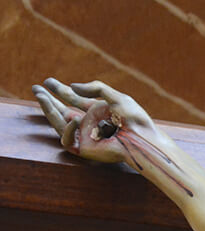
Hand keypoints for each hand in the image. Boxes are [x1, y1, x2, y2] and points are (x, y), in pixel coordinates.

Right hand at [32, 79, 157, 164]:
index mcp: (97, 111)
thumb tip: (73, 86)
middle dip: (48, 100)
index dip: (60, 90)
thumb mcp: (116, 97)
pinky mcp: (84, 148)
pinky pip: (67, 140)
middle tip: (36, 89)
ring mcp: (85, 136)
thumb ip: (96, 88)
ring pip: (59, 124)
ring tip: (41, 97)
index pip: (74, 99)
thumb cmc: (134, 119)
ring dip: (49, 110)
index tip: (48, 81)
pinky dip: (68, 129)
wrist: (142, 139)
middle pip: (62, 111)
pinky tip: (74, 119)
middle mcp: (89, 123)